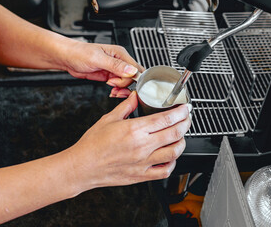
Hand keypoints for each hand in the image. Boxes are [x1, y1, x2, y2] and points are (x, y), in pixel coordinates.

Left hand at [64, 41, 144, 96]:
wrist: (67, 58)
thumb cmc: (79, 53)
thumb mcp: (97, 59)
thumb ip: (115, 65)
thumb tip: (131, 70)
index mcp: (120, 53)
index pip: (135, 68)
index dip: (130, 78)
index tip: (117, 82)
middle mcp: (120, 61)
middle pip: (133, 77)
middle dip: (125, 85)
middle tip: (112, 85)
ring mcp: (115, 69)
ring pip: (127, 82)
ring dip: (122, 89)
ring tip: (112, 90)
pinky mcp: (110, 76)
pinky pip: (120, 85)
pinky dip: (118, 90)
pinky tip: (112, 91)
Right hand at [67, 91, 191, 189]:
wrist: (82, 166)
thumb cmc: (92, 145)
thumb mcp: (109, 119)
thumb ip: (127, 106)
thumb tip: (135, 96)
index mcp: (135, 130)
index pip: (166, 118)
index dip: (181, 112)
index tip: (185, 109)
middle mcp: (142, 146)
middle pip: (175, 133)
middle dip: (186, 123)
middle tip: (187, 118)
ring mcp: (143, 162)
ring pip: (174, 152)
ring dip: (182, 142)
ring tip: (181, 136)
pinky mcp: (141, 175)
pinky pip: (164, 171)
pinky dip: (173, 163)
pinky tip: (170, 157)